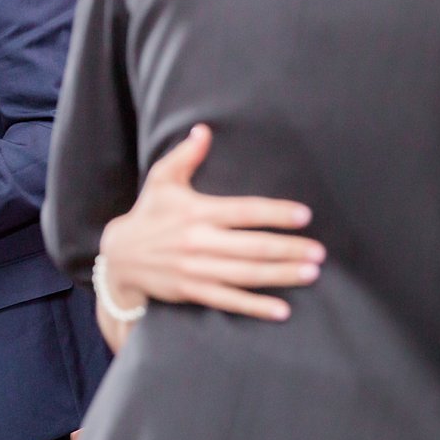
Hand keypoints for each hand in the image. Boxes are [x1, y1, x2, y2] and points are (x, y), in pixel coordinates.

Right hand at [98, 124, 324, 320]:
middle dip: (289, 249)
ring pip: (246, 274)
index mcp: (196, 212)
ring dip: (281, 275)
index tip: (303, 215)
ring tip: (311, 273)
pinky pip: (229, 300)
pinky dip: (255, 307)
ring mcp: (196, 269)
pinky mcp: (192, 291)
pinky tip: (282, 310)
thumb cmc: (149, 213)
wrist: (120, 256)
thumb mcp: (161, 180)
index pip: (243, 212)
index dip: (275, 213)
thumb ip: (185, 155)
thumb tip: (204, 130)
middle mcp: (198, 241)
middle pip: (252, 246)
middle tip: (319, 251)